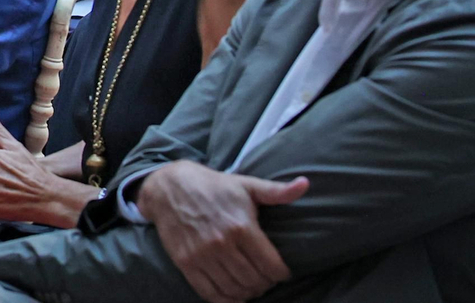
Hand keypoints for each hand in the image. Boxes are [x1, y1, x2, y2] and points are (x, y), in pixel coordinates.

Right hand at [137, 160, 308, 302]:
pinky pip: (209, 293)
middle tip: (266, 280)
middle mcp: (222, 243)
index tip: (281, 272)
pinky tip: (233, 295)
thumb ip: (277, 191)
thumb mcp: (246, 184)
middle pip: (254, 280)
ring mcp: (202, 255)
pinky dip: (225, 300)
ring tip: (251, 286)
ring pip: (234, 289)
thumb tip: (305, 183)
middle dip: (265, 284)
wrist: (169, 186)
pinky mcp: (186, 262)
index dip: (281, 274)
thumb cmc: (212, 186)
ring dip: (247, 293)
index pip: (271, 266)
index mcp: (241, 226)